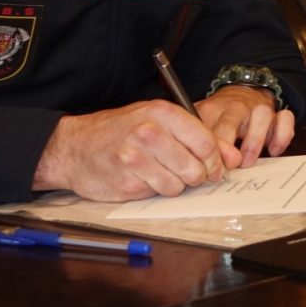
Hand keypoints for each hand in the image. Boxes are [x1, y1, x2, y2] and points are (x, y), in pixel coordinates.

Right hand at [31, 100, 224, 200]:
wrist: (74, 146)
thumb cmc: (120, 130)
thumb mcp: (155, 119)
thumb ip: (192, 134)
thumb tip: (231, 157)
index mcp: (162, 113)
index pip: (205, 142)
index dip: (216, 160)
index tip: (215, 167)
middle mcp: (149, 133)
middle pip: (195, 167)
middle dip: (198, 176)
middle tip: (191, 175)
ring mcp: (135, 159)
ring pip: (177, 185)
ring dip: (176, 185)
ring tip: (163, 174)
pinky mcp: (125, 182)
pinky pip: (156, 194)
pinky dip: (155, 190)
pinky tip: (144, 178)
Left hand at [197, 85, 295, 169]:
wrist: (241, 93)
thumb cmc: (218, 117)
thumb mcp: (201, 124)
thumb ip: (194, 141)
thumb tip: (190, 166)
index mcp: (211, 110)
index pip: (205, 131)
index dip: (207, 153)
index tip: (209, 169)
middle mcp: (234, 108)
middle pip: (229, 123)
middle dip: (227, 148)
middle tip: (227, 168)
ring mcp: (257, 108)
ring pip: (261, 115)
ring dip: (254, 141)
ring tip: (247, 162)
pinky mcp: (277, 112)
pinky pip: (286, 118)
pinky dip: (282, 136)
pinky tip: (274, 151)